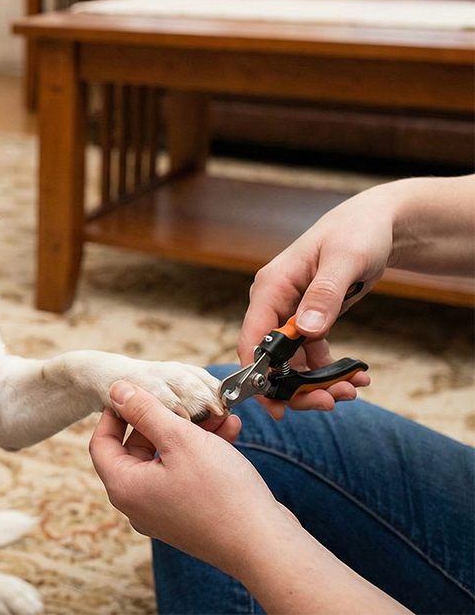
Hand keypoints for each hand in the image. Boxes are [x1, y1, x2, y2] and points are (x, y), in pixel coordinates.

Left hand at [89, 381, 295, 573]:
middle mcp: (138, 504)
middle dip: (162, 419)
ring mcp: (164, 512)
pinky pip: (187, 475)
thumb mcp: (180, 439)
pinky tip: (230, 431)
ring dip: (189, 432)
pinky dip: (203, 453)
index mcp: (125, 487)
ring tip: (216, 414)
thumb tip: (116, 390)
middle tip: (184, 399)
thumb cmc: (220, 492)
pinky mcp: (189, 516)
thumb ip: (145, 411)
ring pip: (167, 459)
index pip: (101, 443)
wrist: (264, 546)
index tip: (133, 391)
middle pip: (136, 450)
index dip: (114, 413)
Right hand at [238, 189, 394, 417]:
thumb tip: (304, 329)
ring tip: (350, 391)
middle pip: (271, 357)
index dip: (258, 374)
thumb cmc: (357, 232)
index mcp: (271, 287)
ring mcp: (290, 312)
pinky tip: (355, 377)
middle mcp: (274, 302)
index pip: (251, 337)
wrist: (377, 223)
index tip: (277, 405)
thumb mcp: (345, 260)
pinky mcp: (309, 318)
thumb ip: (324, 295)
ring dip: (316, 383)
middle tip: (329, 404)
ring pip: (292, 361)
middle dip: (296, 386)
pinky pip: (311, 354)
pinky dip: (329, 370)